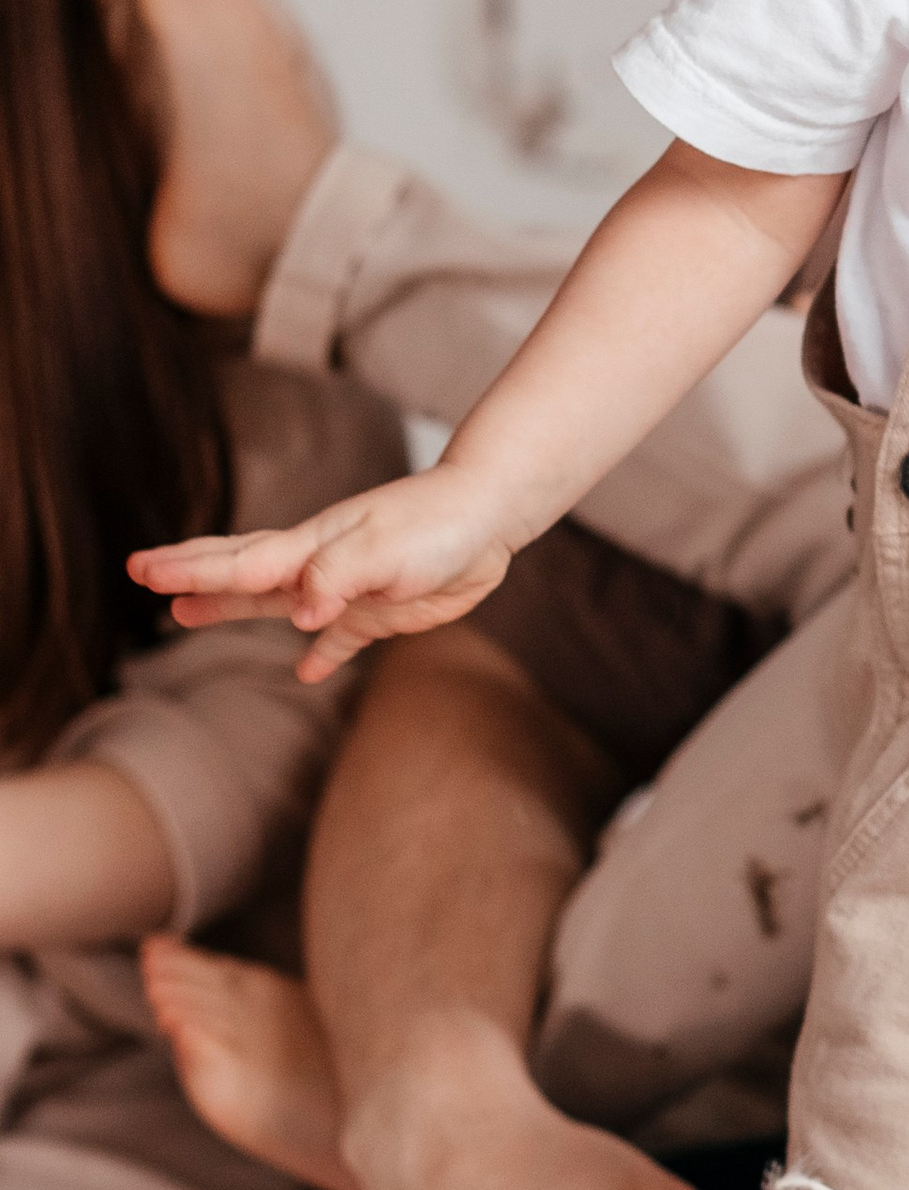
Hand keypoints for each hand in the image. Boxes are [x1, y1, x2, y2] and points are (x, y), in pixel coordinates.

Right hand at [128, 467, 519, 680]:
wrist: (488, 518)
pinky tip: (306, 671)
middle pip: (241, 572)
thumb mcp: (385, 549)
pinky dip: (320, 654)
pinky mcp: (379, 611)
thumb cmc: (436, 525)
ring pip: (274, 602)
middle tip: (139, 572)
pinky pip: (339, 638)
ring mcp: (344, 588)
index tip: (142, 570)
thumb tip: (299, 613)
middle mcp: (318, 565)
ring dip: (229, 609)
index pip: (239, 562)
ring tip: (182, 614)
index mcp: (312, 547)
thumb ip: (338, 576)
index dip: (190, 569)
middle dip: (191, 574)